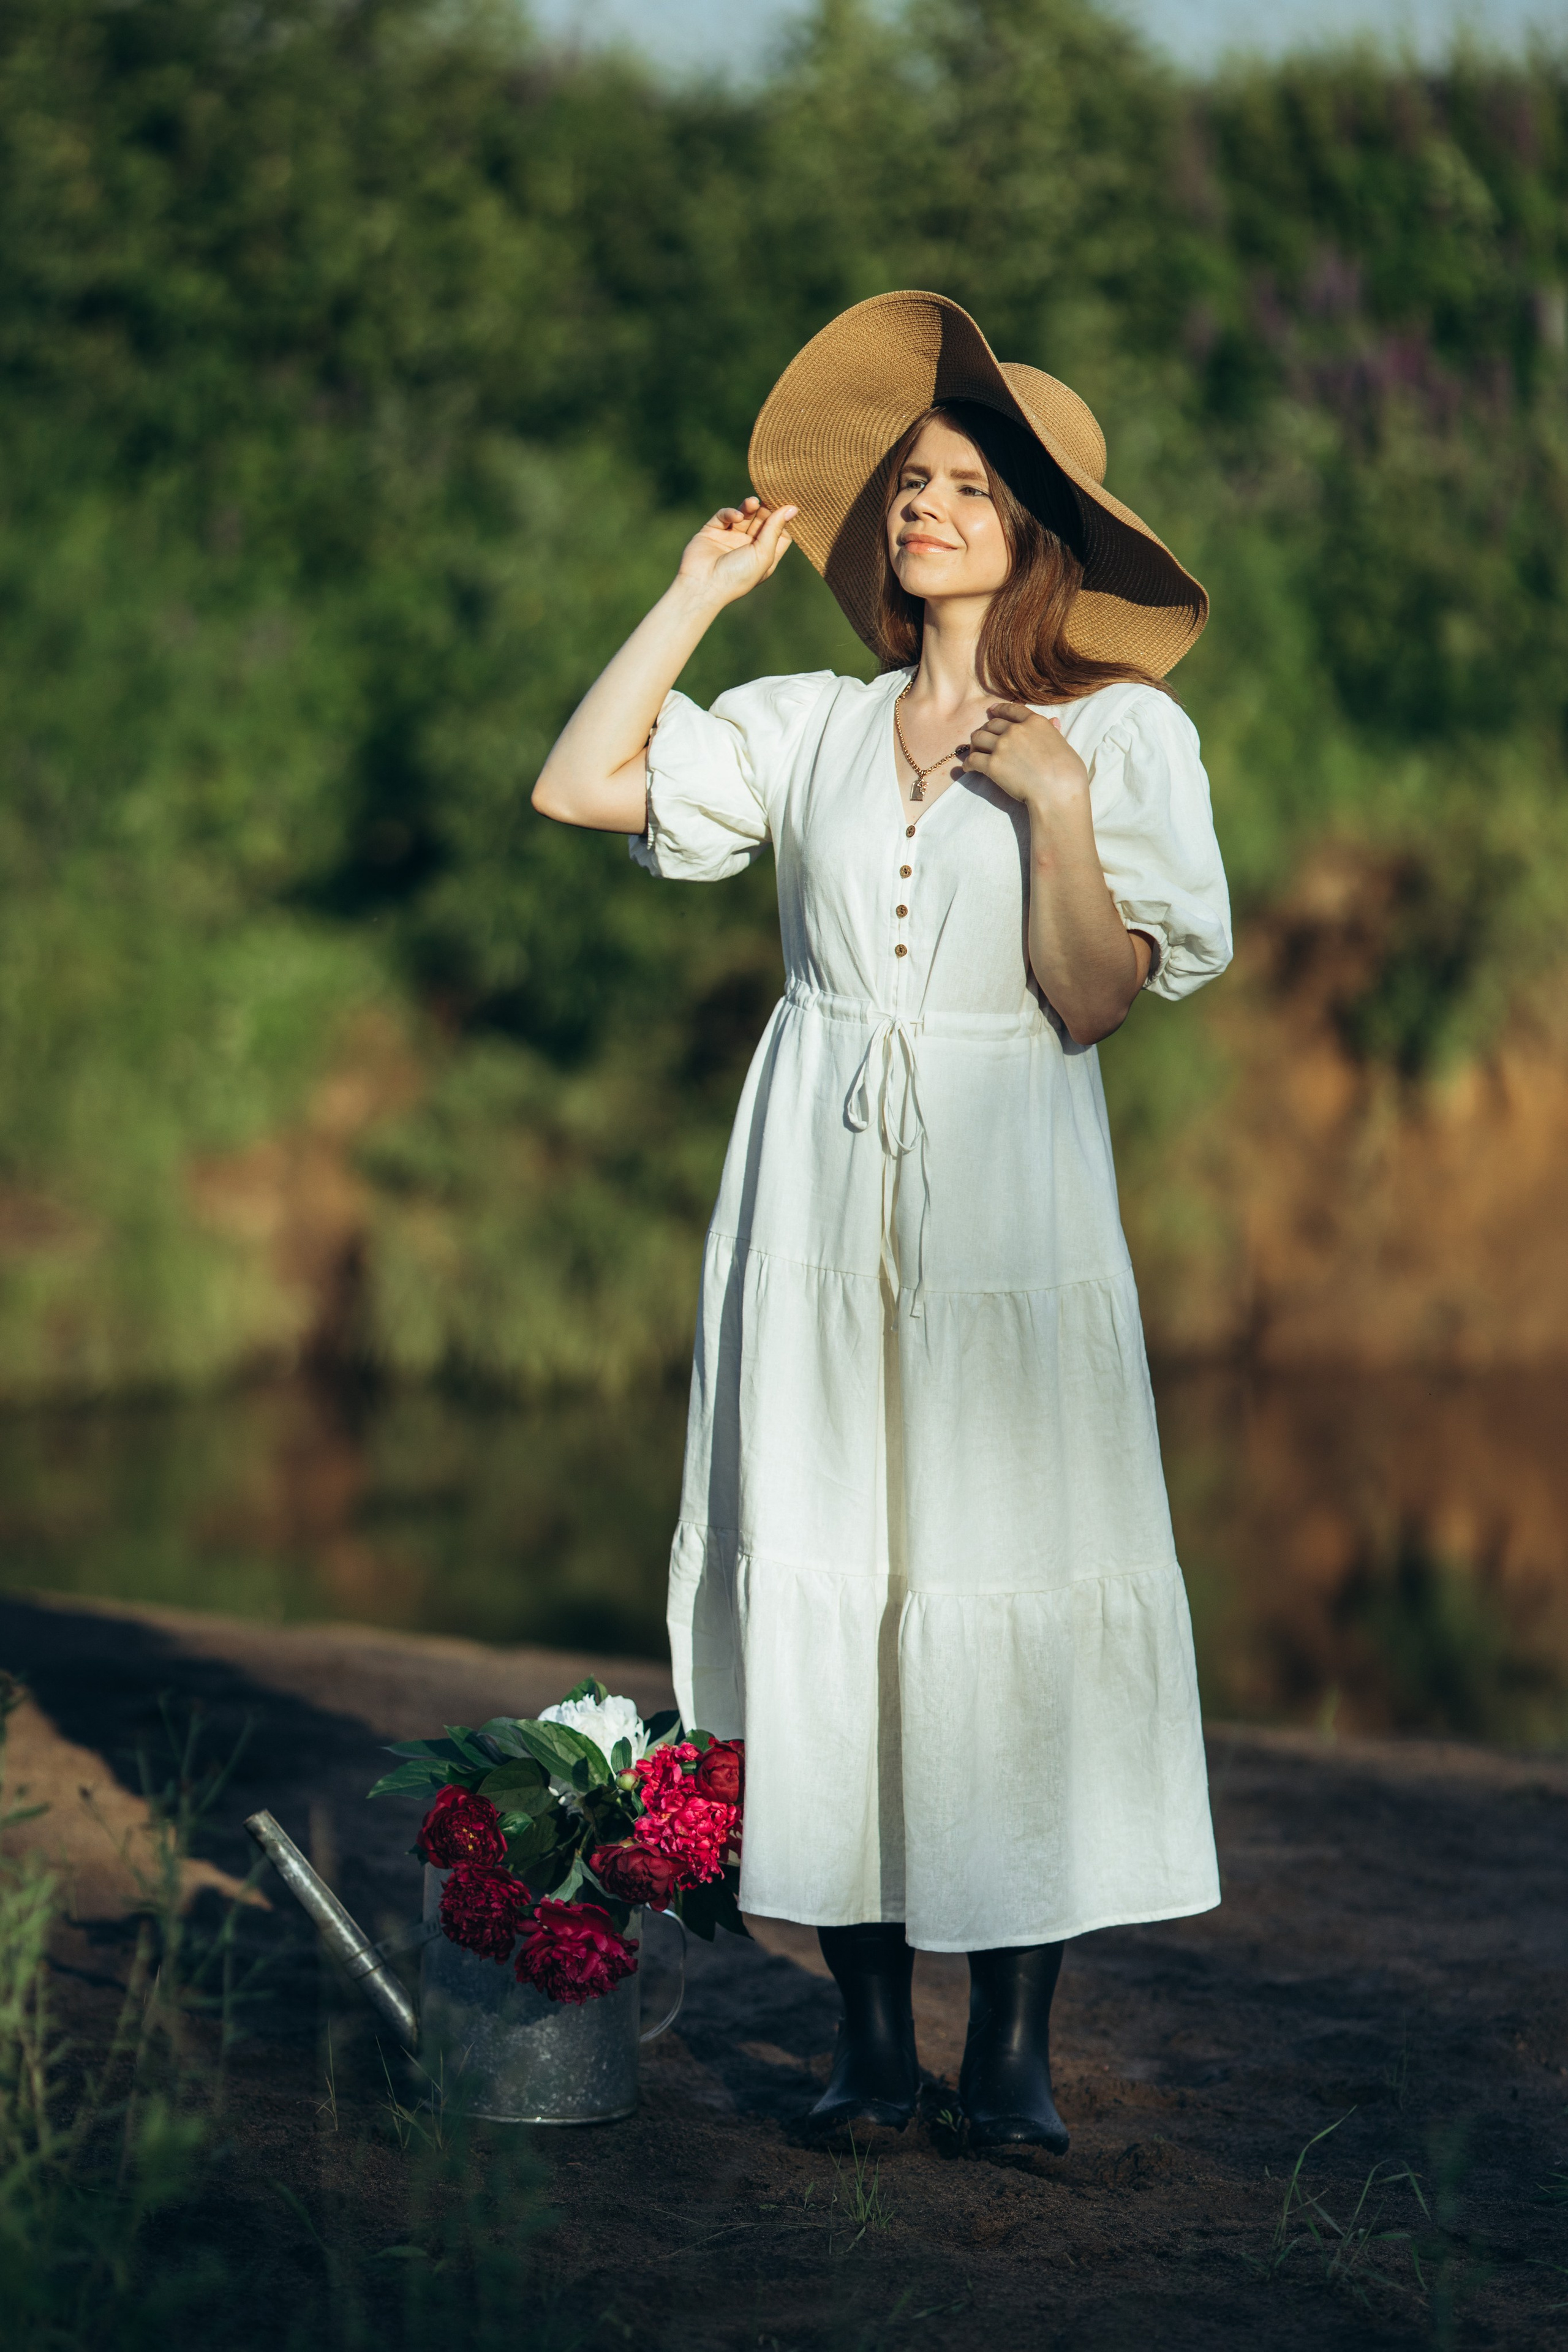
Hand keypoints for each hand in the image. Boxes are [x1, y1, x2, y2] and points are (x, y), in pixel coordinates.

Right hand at [676, 495, 796, 606]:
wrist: (703, 584)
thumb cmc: (737, 575)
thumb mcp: (763, 554)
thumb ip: (775, 529)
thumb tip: (792, 508)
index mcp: (764, 557)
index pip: (780, 535)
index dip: (784, 521)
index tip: (787, 507)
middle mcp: (748, 547)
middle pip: (763, 522)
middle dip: (767, 510)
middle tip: (769, 499)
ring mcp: (730, 538)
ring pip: (745, 515)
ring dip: (750, 506)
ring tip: (753, 502)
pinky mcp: (713, 531)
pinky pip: (724, 516)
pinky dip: (731, 513)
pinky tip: (736, 517)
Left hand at [963, 703, 1088, 812]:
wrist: (1057, 791)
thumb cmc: (1067, 773)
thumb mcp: (1063, 744)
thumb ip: (1052, 732)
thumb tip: (1054, 721)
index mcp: (1034, 722)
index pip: (1011, 710)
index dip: (999, 709)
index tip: (992, 711)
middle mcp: (1016, 730)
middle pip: (992, 724)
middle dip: (987, 730)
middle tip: (984, 739)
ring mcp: (1002, 746)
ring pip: (978, 738)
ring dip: (975, 744)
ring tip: (976, 752)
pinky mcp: (992, 765)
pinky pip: (972, 759)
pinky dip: (968, 764)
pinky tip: (968, 768)